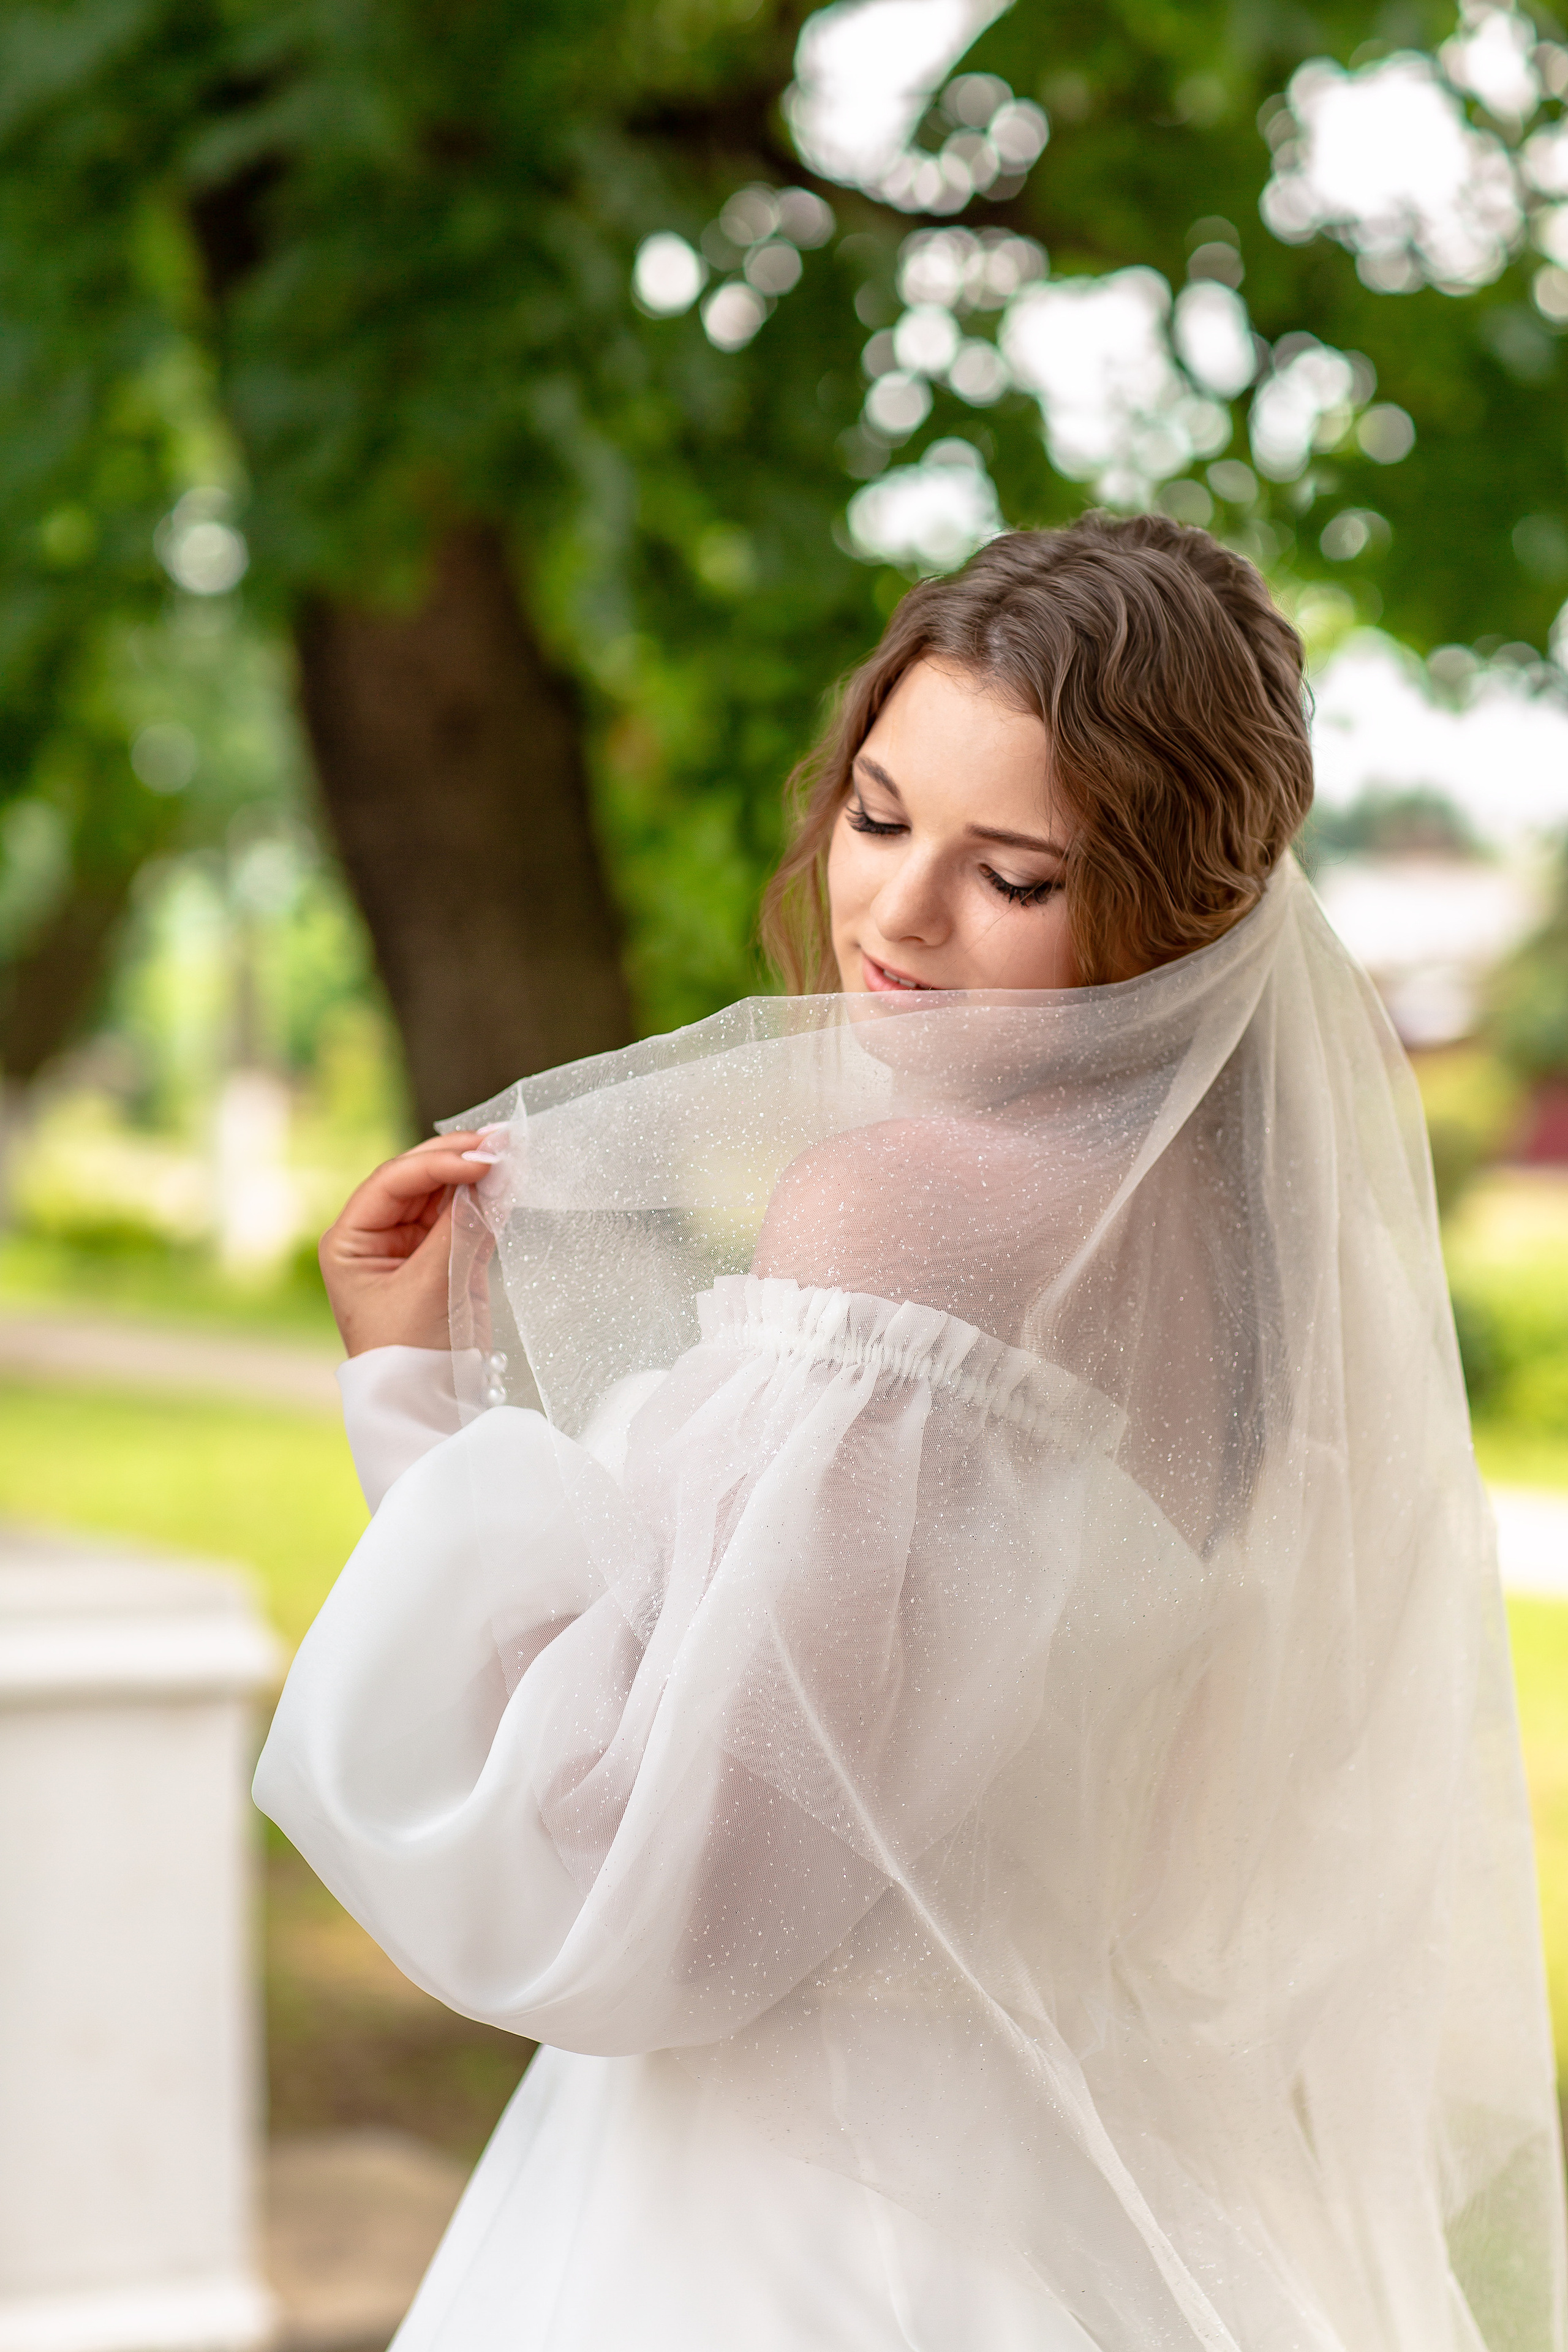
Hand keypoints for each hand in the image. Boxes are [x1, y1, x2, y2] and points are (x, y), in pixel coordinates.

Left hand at [318, 1131, 501, 1356]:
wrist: (430, 1407)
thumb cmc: (410, 1354)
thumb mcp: (430, 1286)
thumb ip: (461, 1227)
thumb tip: (493, 1175)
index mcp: (351, 1240)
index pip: (394, 1181)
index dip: (437, 1162)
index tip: (481, 1159)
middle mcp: (378, 1237)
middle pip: (419, 1180)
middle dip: (459, 1159)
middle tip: (500, 1141)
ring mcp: (415, 1248)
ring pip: (447, 1195)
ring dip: (478, 1176)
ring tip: (511, 1154)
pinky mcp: (448, 1261)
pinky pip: (469, 1219)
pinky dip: (490, 1202)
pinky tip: (511, 1183)